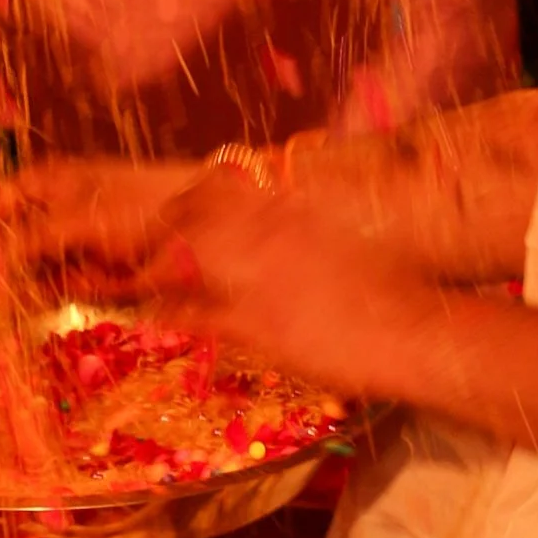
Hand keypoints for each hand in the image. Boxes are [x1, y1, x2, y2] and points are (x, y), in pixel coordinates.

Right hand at [0, 151, 206, 302]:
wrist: (204, 230)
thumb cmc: (135, 204)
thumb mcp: (74, 217)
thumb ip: (24, 242)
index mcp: (45, 183)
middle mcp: (52, 214)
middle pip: (2, 242)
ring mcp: (69, 248)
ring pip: (21, 273)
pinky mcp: (89, 281)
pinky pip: (48, 293)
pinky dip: (28, 303)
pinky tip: (7, 314)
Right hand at [135, 167, 421, 398]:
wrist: (411, 330)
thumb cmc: (333, 346)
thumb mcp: (259, 339)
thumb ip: (205, 316)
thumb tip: (157, 310)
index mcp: (237, 250)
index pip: (171, 249)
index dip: (142, 268)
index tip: (125, 285)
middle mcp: (259, 217)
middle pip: (192, 205)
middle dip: (162, 227)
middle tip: (145, 256)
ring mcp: (292, 211)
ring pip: (226, 191)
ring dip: (195, 209)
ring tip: (183, 238)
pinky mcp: (318, 215)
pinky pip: (261, 196)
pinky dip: (235, 206)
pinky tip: (236, 232)